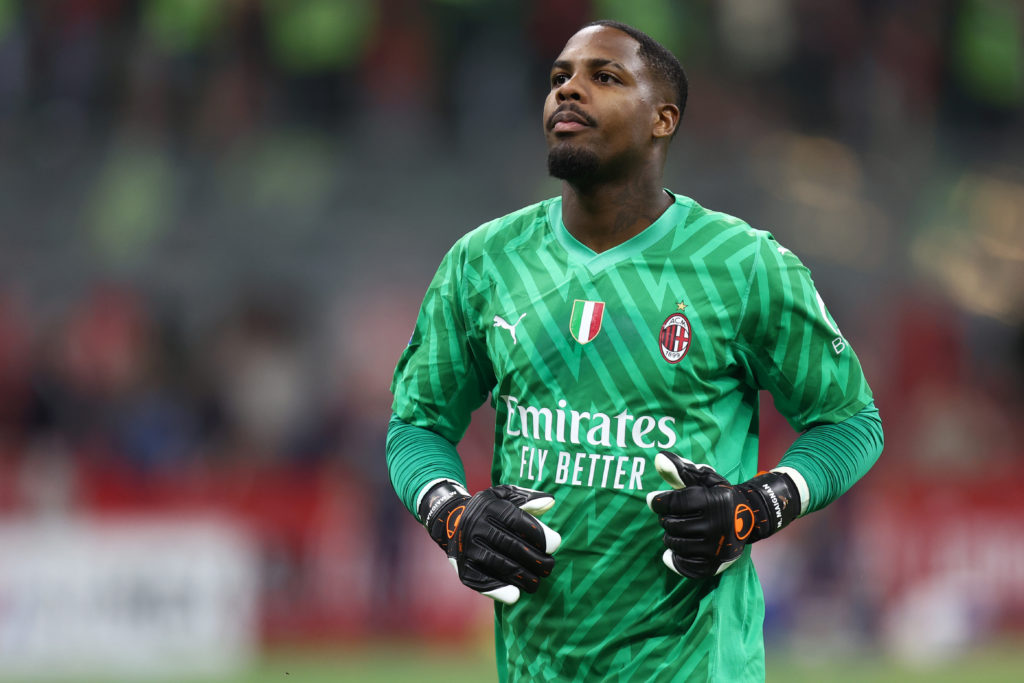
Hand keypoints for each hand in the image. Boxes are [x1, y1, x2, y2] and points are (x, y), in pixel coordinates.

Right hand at [419, 482, 560, 603]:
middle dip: (536, 560)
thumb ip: (529, 498)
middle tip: (549, 566)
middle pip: (513, 546)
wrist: (451, 520)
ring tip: (537, 582)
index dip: (540, 535)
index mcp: (491, 507)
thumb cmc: (489, 509)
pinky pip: (483, 582)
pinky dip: (500, 590)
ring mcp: (468, 549)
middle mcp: (477, 527)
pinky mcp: (463, 568)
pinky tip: (515, 595)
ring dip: (524, 577)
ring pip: (501, 566)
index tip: (555, 545)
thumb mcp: (505, 495)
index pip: (519, 522)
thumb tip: (551, 502)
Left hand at [646, 452, 798, 578]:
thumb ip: (679, 470)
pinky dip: (675, 558)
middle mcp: (716, 525)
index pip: (673, 502)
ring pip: (675, 544)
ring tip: (675, 529)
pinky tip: (674, 550)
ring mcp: (715, 547)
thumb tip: (658, 458)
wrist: (749, 516)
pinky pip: (685, 565)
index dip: (658, 501)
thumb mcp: (703, 478)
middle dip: (666, 518)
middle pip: (672, 524)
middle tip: (670, 515)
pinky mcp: (715, 563)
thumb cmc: (719, 494)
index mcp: (712, 501)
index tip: (654, 500)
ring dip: (669, 536)